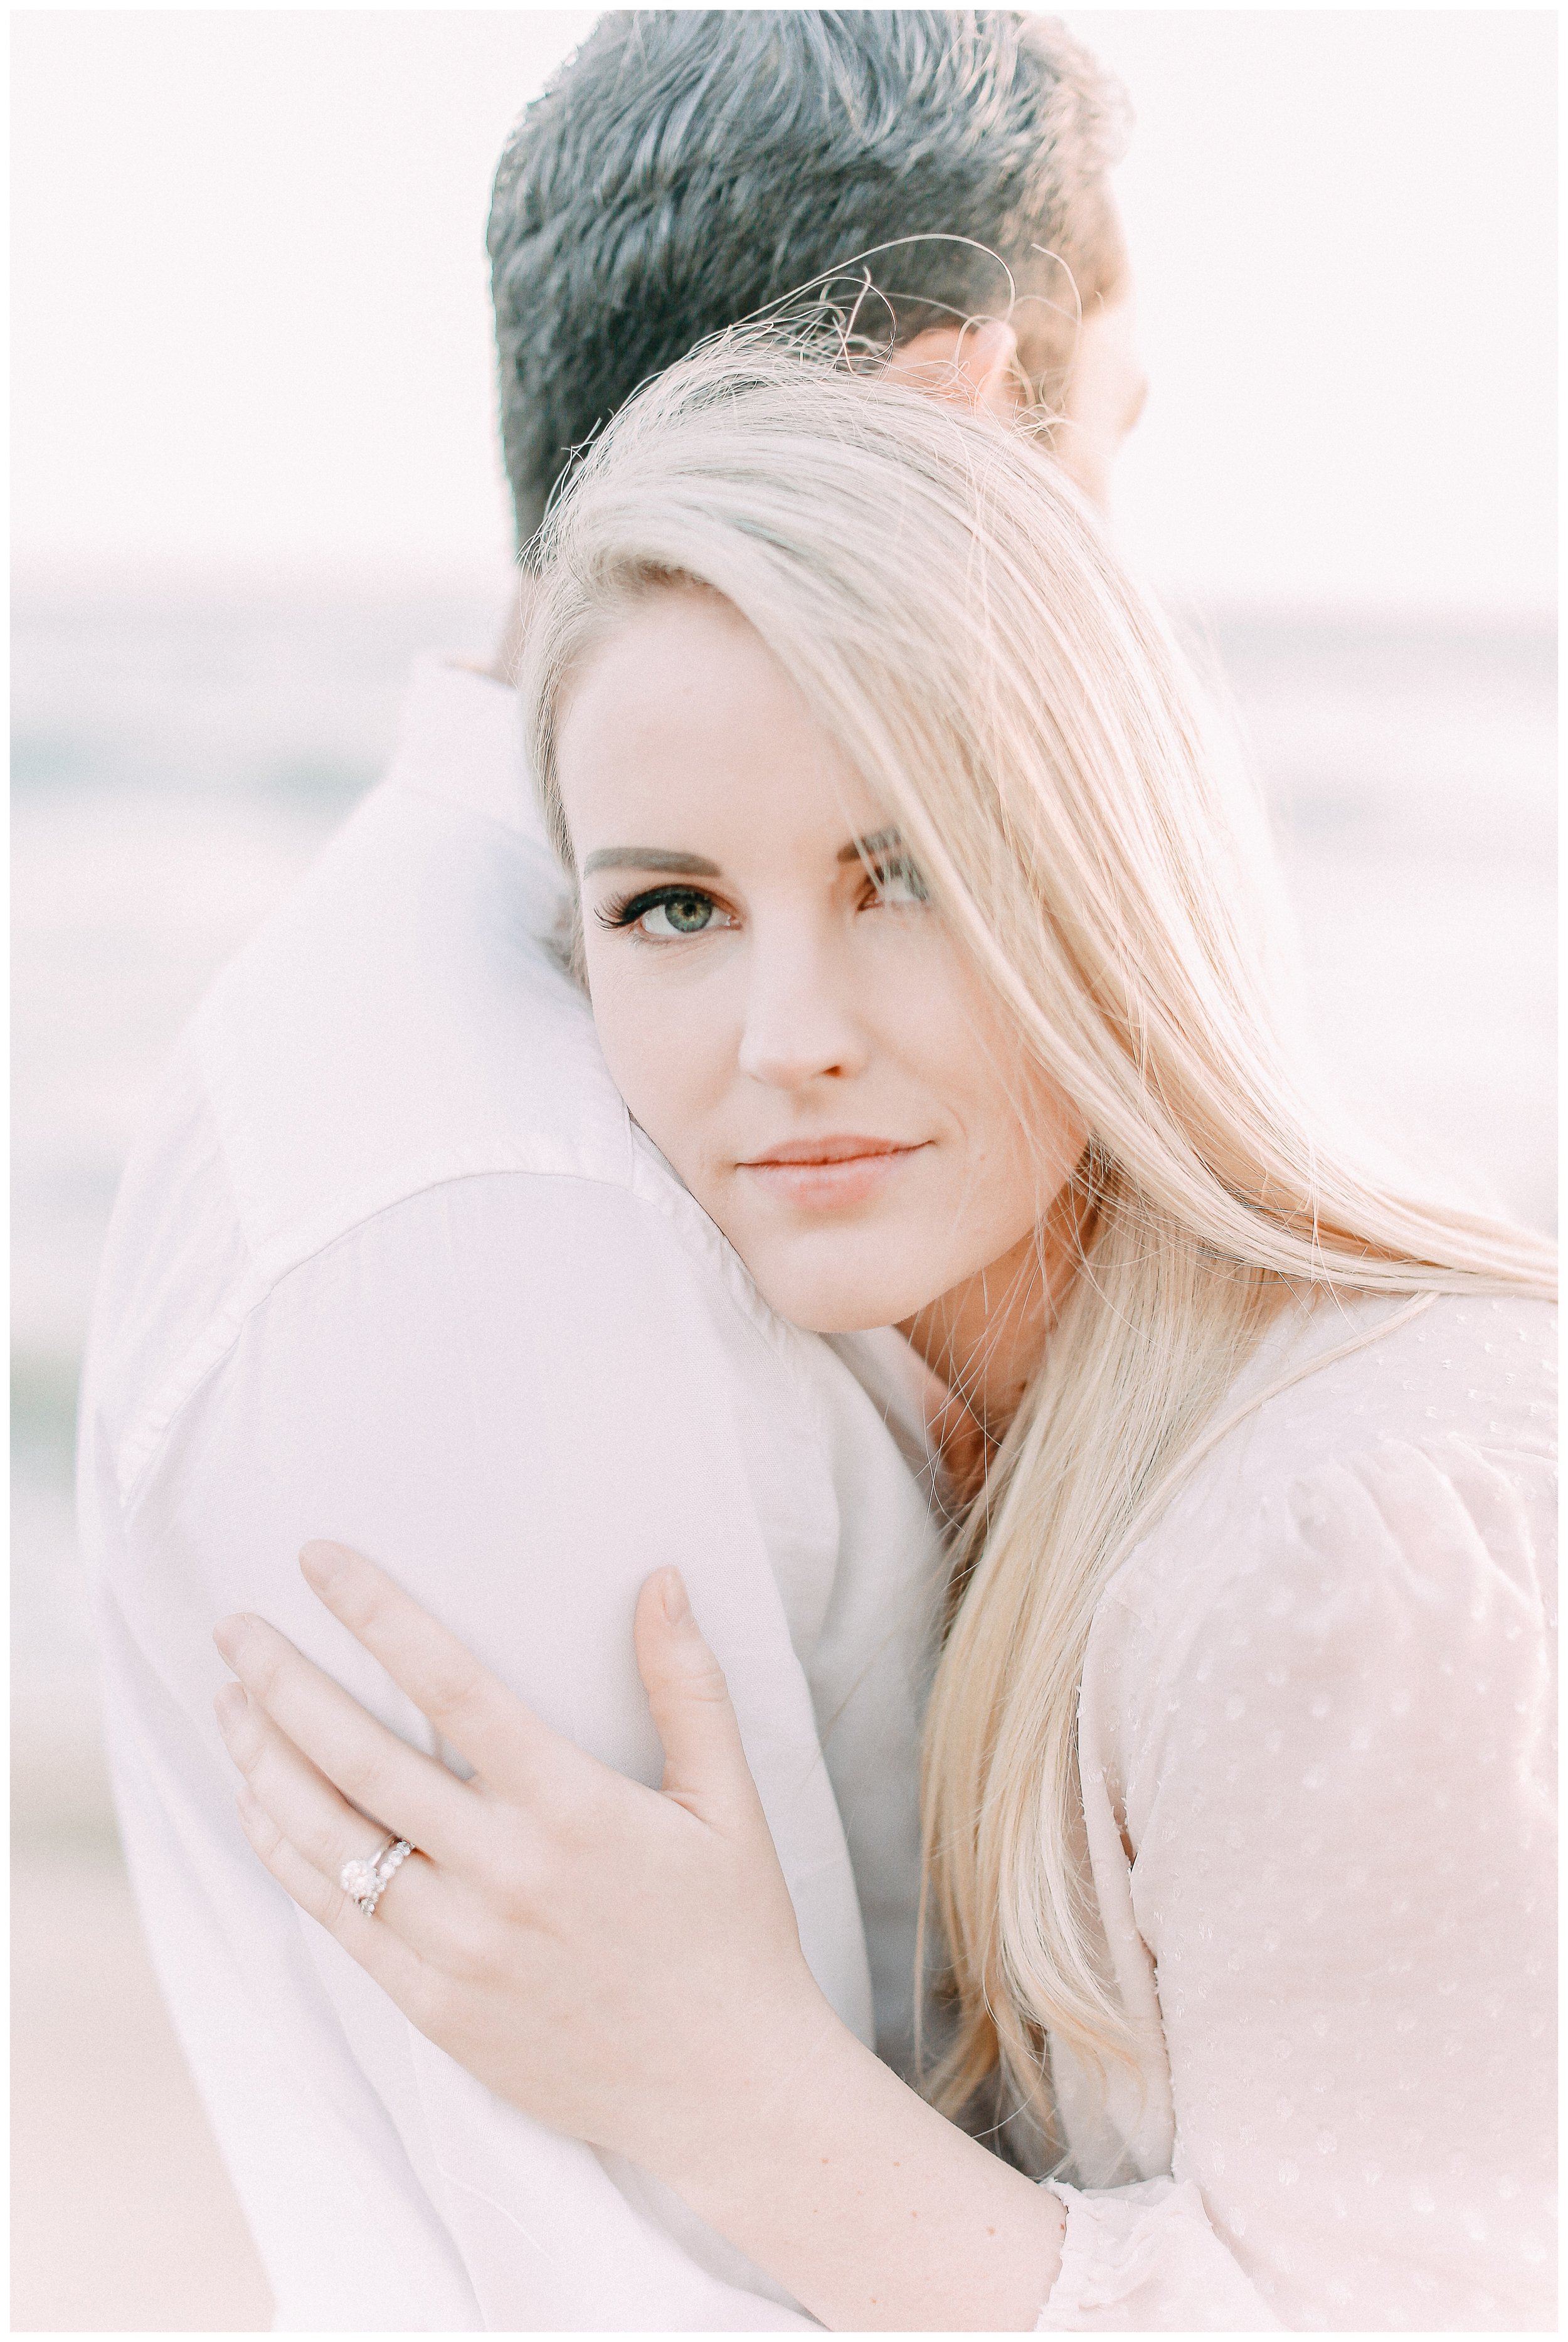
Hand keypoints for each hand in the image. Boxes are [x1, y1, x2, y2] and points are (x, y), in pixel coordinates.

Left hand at [212, 1542, 836, 2186]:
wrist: (727, 2089)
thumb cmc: (731, 1932)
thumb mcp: (728, 1800)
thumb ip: (687, 1684)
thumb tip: (661, 1576)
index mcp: (573, 1809)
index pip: (451, 1687)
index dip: (378, 1615)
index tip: (320, 1560)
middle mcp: (503, 1876)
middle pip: (360, 1757)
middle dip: (283, 1681)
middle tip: (236, 1628)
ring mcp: (460, 1949)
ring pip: (329, 1838)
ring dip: (265, 1762)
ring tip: (230, 1704)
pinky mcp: (436, 2009)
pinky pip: (336, 1918)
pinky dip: (286, 1854)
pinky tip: (260, 1804)